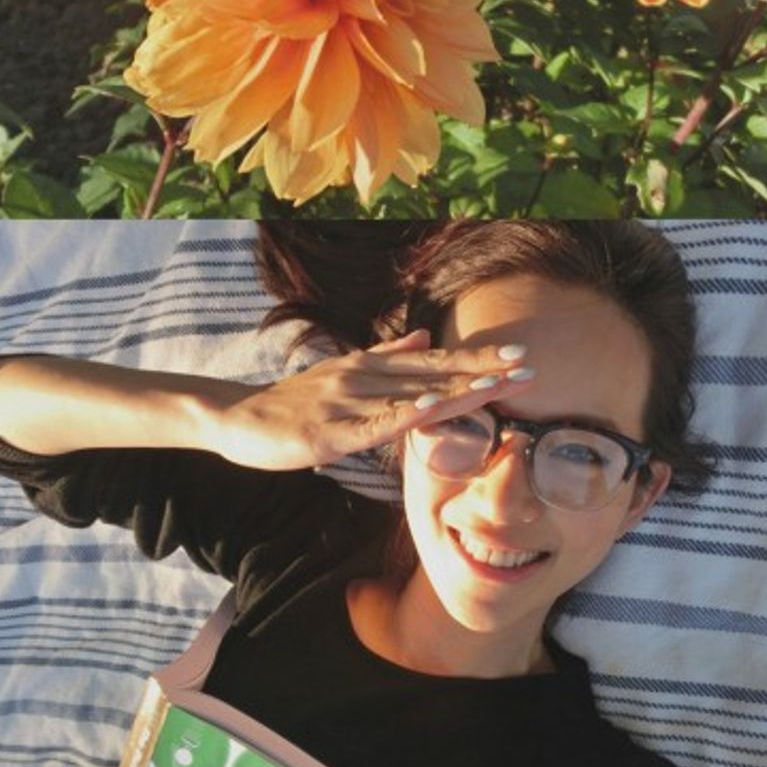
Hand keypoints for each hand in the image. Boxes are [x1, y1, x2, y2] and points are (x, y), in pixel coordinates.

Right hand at [208, 329, 536, 471]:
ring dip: (457, 389)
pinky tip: (434, 408)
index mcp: (369, 366)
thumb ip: (387, 355)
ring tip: (500, 385)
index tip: (519, 356)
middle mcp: (362, 377)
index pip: (432, 361)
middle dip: (482, 371)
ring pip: (411, 395)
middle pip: (432, 374)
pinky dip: (407, 413)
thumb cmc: (292, 401)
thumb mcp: (342, 373)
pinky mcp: (329, 431)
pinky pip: (375, 423)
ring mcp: (346, 402)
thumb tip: (427, 335)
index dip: (476, 359)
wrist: (236, 417)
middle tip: (530, 366)